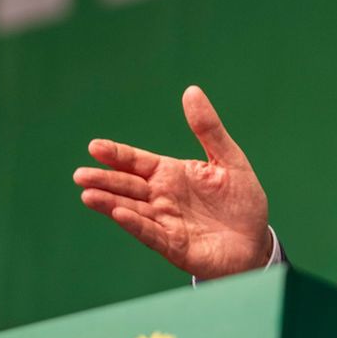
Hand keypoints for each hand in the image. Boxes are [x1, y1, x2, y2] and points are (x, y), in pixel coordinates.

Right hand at [74, 85, 272, 279]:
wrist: (256, 242)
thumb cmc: (241, 201)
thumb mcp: (229, 160)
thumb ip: (209, 129)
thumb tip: (191, 90)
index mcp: (171, 174)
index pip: (137, 162)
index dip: (117, 155)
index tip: (95, 147)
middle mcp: (163, 198)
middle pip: (128, 186)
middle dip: (104, 180)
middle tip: (80, 174)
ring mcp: (166, 223)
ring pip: (133, 210)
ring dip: (110, 203)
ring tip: (88, 195)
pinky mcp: (176, 247)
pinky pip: (152, 234)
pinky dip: (136, 224)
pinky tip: (119, 214)